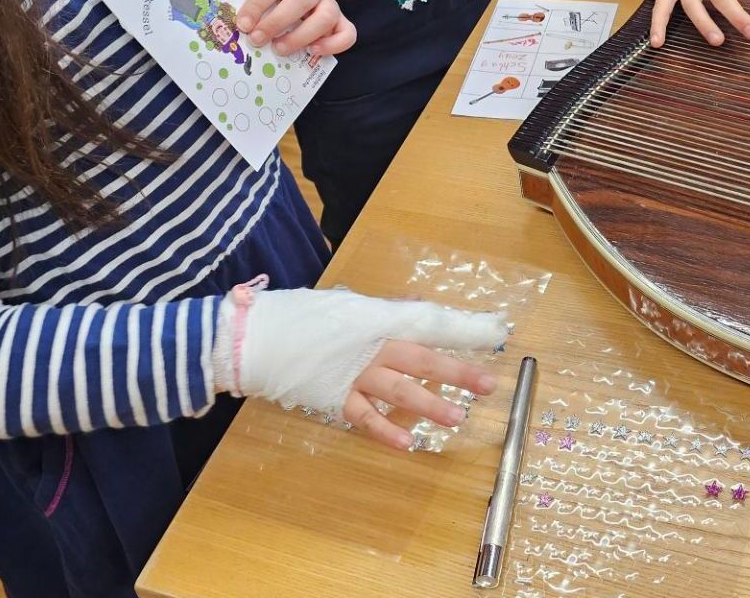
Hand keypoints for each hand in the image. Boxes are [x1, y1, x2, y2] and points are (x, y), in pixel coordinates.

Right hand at [222, 286, 506, 451]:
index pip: (428, 322)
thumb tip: (412, 308)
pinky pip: (365, 417)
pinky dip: (386, 431)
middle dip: (458, 371)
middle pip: (423, 359)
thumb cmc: (303, 316)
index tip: (492, 334)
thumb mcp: (348, 305)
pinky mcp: (333, 397)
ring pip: (401, 391)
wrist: (257, 336)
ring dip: (431, 404)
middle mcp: (372, 345)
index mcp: (378, 318)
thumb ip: (382, 312)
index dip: (460, 330)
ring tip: (458, 417)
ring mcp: (354, 374)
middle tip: (488, 384)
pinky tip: (407, 443)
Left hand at [236, 0, 355, 58]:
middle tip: (257, 40)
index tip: (243, 25)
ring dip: (301, 36)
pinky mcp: (342, 22)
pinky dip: (332, 45)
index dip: (258, 3)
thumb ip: (254, 9)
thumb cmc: (272, 2)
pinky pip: (347, 33)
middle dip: (277, 22)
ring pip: (325, 17)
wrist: (292, 4)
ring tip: (280, 49)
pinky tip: (312, 52)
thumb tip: (242, 29)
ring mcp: (331, 3)